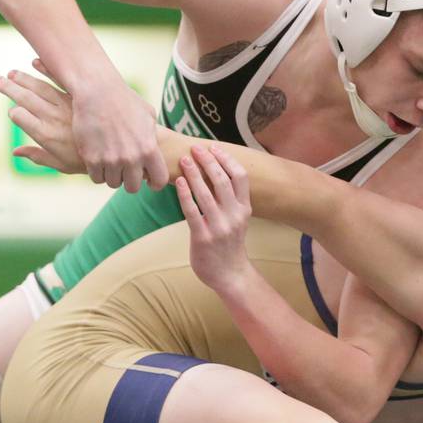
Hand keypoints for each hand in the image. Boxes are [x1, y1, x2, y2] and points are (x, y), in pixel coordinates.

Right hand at [0, 60, 82, 174]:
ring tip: (11, 73)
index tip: (12, 111)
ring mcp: (66, 105)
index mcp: (46, 135)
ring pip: (40, 87)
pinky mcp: (78, 97)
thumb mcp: (61, 165)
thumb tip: (15, 152)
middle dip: (9, 88)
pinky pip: (59, 79)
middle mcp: (53, 118)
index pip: (19, 116)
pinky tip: (35, 62)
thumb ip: (37, 156)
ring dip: (23, 78)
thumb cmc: (85, 162)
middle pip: (25, 98)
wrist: (114, 152)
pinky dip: (47, 69)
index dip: (13, 112)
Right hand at [70, 71, 169, 192]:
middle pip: (132, 187)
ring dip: (112, 175)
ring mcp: (110, 159)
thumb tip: (159, 149)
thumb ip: (154, 136)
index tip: (148, 180)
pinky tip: (98, 160)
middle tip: (125, 170)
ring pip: (113, 183)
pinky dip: (97, 172)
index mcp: (149, 148)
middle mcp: (131, 157)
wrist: (96, 90)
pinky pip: (96, 178)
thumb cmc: (124, 100)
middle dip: (129, 180)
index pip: (159, 180)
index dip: (155, 183)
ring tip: (110, 162)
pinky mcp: (91, 158)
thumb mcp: (148, 115)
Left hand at [175, 145, 254, 293]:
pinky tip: (179, 182)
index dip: (227, 159)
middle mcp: (234, 216)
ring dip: (193, 173)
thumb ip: (230, 200)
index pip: (240, 177)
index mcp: (244, 209)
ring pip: (206, 193)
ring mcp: (219, 227)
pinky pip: (192, 211)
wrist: (230, 275)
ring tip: (184, 160)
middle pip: (222, 180)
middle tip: (195, 148)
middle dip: (208, 161)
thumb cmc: (230, 245)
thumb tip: (214, 173)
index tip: (213, 147)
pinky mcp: (203, 237)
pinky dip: (185, 194)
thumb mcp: (237, 220)